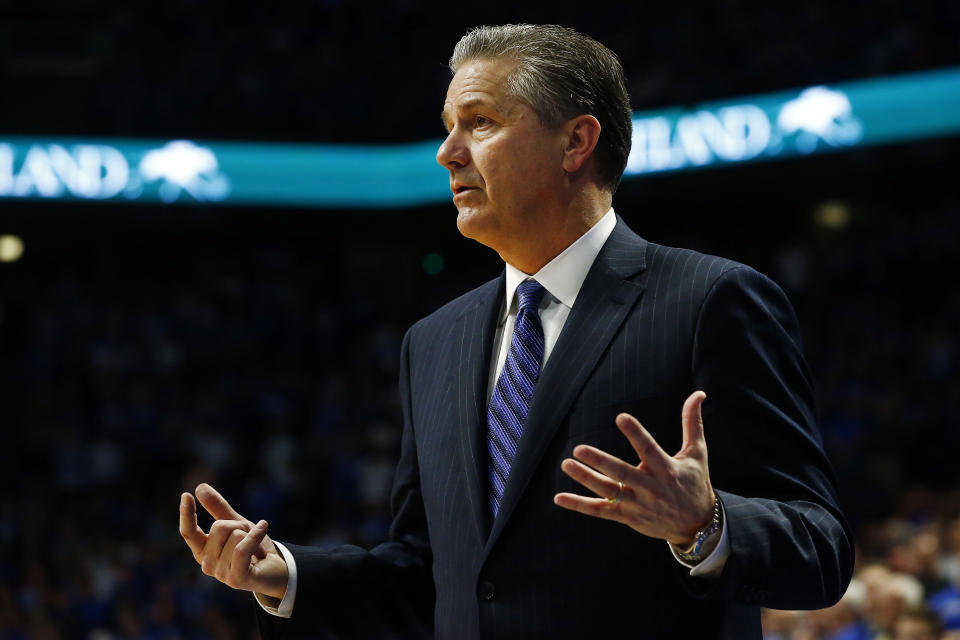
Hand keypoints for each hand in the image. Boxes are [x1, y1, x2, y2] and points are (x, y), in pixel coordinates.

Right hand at [179, 483, 288, 598]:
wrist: (277, 568)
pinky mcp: (236, 579)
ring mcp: (221, 574)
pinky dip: (256, 535)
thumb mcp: (237, 524)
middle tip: (250, 538)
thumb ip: (218, 509)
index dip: (186, 514)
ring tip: (257, 548)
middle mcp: (207, 564)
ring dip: (252, 535)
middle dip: (240, 525)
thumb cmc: (253, 547)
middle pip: (219, 527)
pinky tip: (263, 527)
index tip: (186, 495)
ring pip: (235, 536)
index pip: (189, 533)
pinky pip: (242, 549)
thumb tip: (199, 487)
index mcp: (203, 551)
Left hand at [554, 391, 713, 546]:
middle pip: (622, 473)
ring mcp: (637, 504)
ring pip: (608, 492)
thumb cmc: (695, 483)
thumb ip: (692, 423)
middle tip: (579, 448)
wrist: (697, 525)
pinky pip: (600, 511)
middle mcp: (650, 487)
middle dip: (600, 461)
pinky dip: (579, 505)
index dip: (636, 433)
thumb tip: (698, 394)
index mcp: (666, 469)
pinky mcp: (627, 517)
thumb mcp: (696, 454)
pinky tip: (559, 497)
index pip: (648, 449)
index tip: (621, 417)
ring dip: (585, 479)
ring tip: (567, 464)